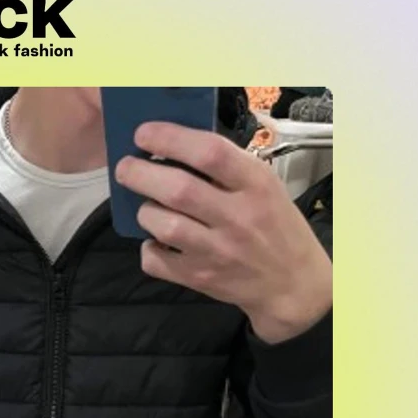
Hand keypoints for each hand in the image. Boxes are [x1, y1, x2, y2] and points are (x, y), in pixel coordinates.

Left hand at [114, 122, 331, 343]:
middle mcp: (238, 218)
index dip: (170, 139)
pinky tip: (156, 241)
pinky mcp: (200, 278)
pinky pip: (156, 261)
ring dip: (145, 211)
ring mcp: (217, 252)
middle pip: (178, 190)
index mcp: (256, 185)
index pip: (210, 153)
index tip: (144, 134)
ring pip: (163, 226)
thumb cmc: (274, 225)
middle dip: (141, 174)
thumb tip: (173, 147)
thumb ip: (228, 168)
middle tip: (125, 168)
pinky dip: (148, 248)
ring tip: (148, 206)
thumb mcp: (265, 186)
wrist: (291, 283)